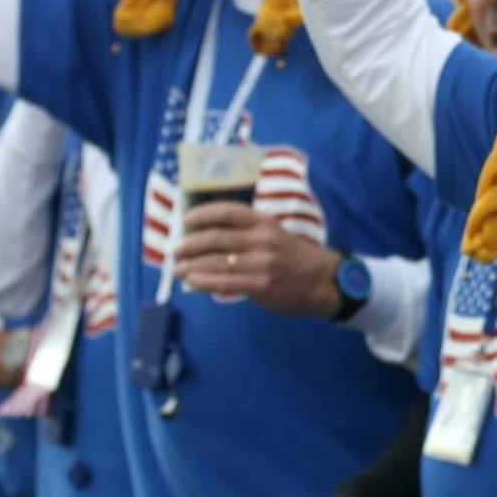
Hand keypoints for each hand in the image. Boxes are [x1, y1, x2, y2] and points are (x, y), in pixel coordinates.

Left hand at [174, 201, 341, 316]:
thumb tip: (205, 236)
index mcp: (265, 223)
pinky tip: (192, 281)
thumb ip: (246, 233)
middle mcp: (263, 240)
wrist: (321, 281)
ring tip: (178, 267)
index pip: (228, 212)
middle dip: (190, 243)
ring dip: (191, 265)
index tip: (185, 219)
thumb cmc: (292, 257)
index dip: (203, 213)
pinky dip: (203, 281)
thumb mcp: (274, 234)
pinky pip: (224, 283)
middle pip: (216, 237)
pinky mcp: (261, 285)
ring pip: (216, 262)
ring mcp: (263, 263)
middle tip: (175, 248)